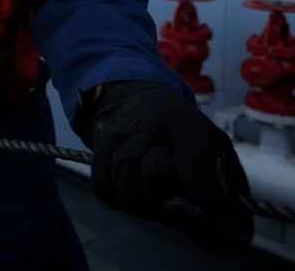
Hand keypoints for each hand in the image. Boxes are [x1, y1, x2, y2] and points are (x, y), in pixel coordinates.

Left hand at [83, 80, 251, 251]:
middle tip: (162, 147)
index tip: (184, 194)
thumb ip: (205, 167)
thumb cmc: (171, 117)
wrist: (131, 100)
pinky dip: (107, 159)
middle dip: (158, 168)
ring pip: (133, 202)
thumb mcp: (195, 130)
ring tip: (141, 141)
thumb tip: (206, 205)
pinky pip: (105, 190)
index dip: (204, 220)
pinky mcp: (120, 197)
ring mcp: (153, 207)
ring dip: (131, 159)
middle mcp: (190, 210)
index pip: (229, 234)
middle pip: (170, 213)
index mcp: (225, 197)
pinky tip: (120, 145)